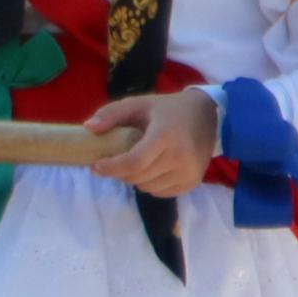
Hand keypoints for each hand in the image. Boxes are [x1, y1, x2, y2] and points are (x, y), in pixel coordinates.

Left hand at [85, 89, 220, 196]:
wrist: (209, 115)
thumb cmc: (169, 109)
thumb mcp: (140, 103)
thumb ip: (112, 113)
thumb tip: (88, 128)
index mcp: (164, 136)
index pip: (133, 162)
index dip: (111, 168)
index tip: (96, 166)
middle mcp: (179, 157)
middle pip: (137, 177)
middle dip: (120, 173)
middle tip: (114, 162)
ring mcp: (188, 172)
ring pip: (147, 188)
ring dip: (136, 179)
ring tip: (137, 164)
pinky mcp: (192, 182)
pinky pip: (161, 193)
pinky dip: (151, 185)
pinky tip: (152, 169)